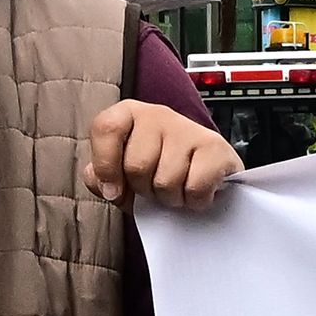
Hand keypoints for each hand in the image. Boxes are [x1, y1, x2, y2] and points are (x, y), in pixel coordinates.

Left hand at [89, 101, 242, 208]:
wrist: (206, 174)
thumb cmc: (158, 172)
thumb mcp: (121, 175)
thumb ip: (100, 177)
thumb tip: (100, 181)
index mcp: (129, 114)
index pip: (106, 128)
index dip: (106, 166)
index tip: (113, 191)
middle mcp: (158, 114)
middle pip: (137, 165)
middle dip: (144, 190)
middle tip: (154, 188)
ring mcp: (188, 128)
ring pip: (166, 180)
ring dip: (170, 199)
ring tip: (176, 190)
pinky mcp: (215, 147)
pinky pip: (195, 188)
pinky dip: (194, 201)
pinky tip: (196, 192)